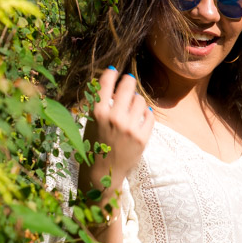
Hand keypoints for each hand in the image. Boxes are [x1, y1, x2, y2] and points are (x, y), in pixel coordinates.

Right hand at [81, 67, 153, 193]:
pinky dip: (145, 114)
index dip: (110, 73)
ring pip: (140, 100)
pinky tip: (140, 118)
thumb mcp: (91, 122)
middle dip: (128, 81)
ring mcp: (129, 128)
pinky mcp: (142, 137)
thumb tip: (111, 81)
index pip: (106, 84)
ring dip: (136, 101)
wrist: (103, 172)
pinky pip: (149, 115)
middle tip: (128, 82)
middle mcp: (114, 118)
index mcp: (97, 113)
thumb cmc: (95, 144)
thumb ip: (100, 104)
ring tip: (132, 108)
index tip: (113, 70)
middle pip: (128, 86)